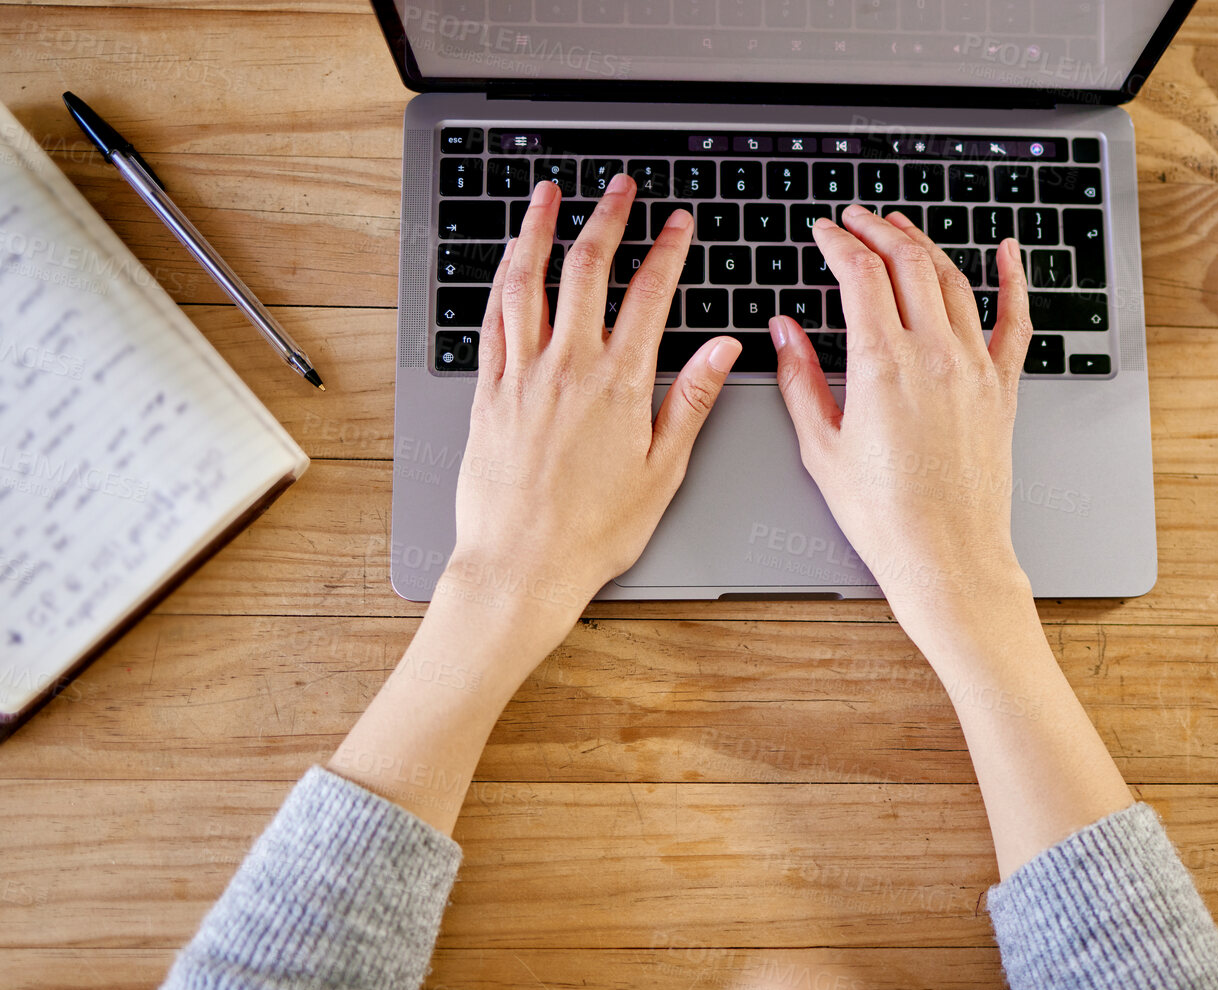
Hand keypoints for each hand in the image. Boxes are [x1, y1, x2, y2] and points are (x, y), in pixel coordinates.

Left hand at [441, 176, 740, 650]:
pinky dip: (502, 282)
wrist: (522, 565)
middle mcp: (566, 366)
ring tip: (549, 196)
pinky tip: (509, 265)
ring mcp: (520, 375)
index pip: (650, 294)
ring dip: (539, 230)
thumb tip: (722, 349)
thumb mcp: (663, 470)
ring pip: (528, 281)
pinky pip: (491, 321)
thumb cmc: (594, 531)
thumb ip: (690, 400)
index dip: (668, 249)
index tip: (678, 222)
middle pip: (587, 269)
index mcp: (618, 383)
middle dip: (607, 218)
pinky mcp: (487, 393)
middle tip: (619, 187)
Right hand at [769, 205, 1033, 633]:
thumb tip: (785, 331)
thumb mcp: (821, 446)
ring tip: (901, 229)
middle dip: (877, 230)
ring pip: (952, 280)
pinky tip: (1007, 252)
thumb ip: (800, 379)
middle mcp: (934, 355)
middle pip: (907, 263)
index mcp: (882, 365)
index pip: (860, 275)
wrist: (946, 557)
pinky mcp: (1002, 389)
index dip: (838, 242)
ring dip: (923, 244)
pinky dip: (1013, 280)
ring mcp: (975, 368)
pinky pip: (1014, 321)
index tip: (824, 231)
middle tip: (857, 219)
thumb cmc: (884, 516)